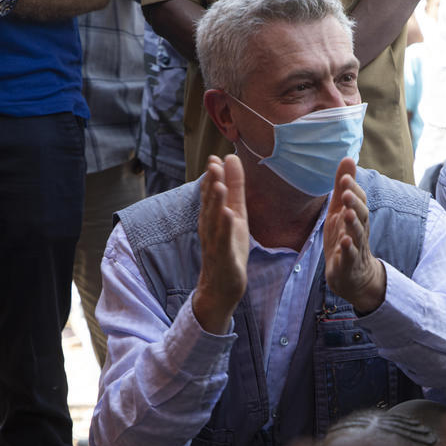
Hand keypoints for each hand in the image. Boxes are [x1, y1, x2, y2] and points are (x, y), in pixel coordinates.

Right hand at [192, 155, 248, 333]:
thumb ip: (234, 188)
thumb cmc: (228, 248)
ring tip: (219, 186)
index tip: (214, 157)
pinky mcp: (223, 258)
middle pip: (209, 204)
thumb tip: (230, 158)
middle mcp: (209, 228)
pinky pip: (222, 242)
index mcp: (212, 217)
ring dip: (215, 203)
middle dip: (211, 184)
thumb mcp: (235, 214)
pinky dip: (224, 228)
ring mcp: (214, 243)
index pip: (210, 194)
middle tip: (213, 164)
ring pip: (213, 221)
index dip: (212, 176)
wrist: (221, 287)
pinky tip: (227, 215)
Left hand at [323, 158, 385, 313]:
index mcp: (356, 217)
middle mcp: (359, 230)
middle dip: (354, 203)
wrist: (351, 276)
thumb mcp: (340, 211)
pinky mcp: (348, 264)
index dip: (352, 189)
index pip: (358, 200)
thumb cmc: (345, 238)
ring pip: (357, 234)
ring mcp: (355, 247)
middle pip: (361, 215)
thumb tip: (348, 157)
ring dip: (352, 223)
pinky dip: (348, 249)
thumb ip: (343, 187)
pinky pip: (350, 256)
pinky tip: (344, 242)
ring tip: (346, 213)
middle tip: (346, 191)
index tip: (344, 177)